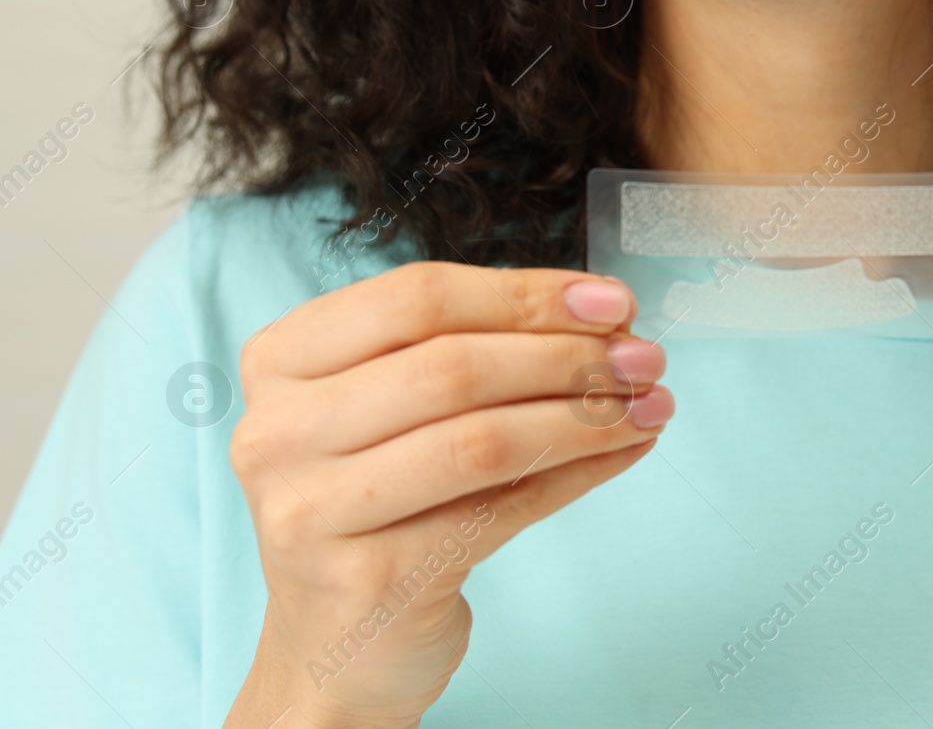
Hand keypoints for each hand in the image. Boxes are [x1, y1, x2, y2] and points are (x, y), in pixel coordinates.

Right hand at [223, 263, 670, 728]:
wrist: (337, 644)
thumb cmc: (380, 503)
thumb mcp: (394, 409)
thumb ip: (472, 351)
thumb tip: (604, 316)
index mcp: (281, 362)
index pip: (418, 297)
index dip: (527, 293)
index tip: (613, 301)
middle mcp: (277, 431)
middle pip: (452, 366)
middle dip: (568, 355)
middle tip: (645, 358)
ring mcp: (312, 510)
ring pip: (481, 438)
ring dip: (585, 415)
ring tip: (650, 405)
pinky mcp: (368, 579)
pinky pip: (501, 509)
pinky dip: (578, 473)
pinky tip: (624, 452)